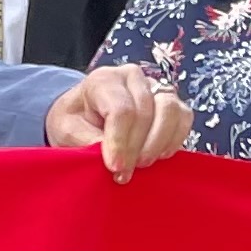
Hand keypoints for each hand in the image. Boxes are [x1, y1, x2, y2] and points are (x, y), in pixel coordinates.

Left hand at [43, 65, 190, 179]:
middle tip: (125, 173)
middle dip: (136, 148)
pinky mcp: (172, 101)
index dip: (120, 142)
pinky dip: (173, 140)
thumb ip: (87, 141)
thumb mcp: (66, 130)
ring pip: (170, 112)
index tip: (115, 167)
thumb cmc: (74, 121)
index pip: (120, 110)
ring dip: (157, 144)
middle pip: (146, 112)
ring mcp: (156, 87)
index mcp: (104, 79)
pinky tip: (157, 156)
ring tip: (141, 165)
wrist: (83, 115)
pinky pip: (184, 118)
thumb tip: (116, 157)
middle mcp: (133, 78)